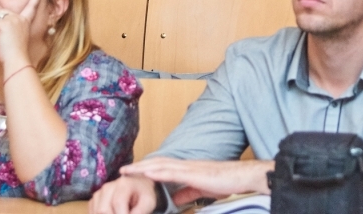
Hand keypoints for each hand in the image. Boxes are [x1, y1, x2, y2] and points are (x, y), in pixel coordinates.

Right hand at [89, 175, 157, 213]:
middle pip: (103, 209)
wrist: (139, 187)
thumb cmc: (145, 194)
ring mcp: (100, 192)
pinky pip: (93, 212)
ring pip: (97, 211)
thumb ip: (140, 212)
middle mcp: (108, 186)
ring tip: (122, 212)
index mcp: (123, 184)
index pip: (117, 203)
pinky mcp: (95, 199)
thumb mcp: (148, 202)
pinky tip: (114, 212)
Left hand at [121, 157, 273, 205]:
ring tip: (128, 171)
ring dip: (143, 167)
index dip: (145, 169)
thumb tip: (174, 200)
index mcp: (186, 169)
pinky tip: (148, 173)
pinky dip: (159, 172)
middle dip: (138, 167)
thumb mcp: (201, 190)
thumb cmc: (225, 182)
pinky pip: (173, 172)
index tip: (130, 173)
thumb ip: (187, 193)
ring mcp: (189, 168)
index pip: (161, 167)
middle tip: (121, 170)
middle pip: (157, 163)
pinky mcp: (195, 174)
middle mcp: (185, 165)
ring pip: (161, 165)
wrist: (241, 177)